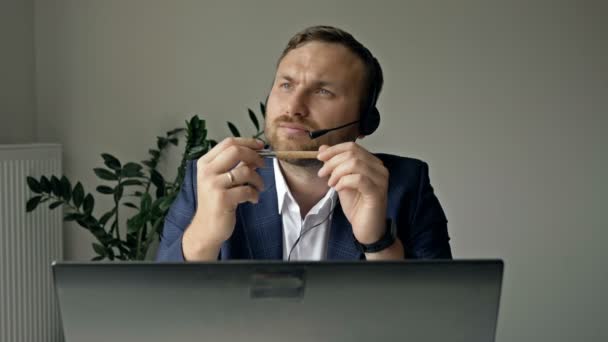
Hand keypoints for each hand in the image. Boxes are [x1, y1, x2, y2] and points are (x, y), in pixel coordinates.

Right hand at [183, 137, 264, 259]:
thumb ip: (234, 166)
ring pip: (245, 171)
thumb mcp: (220, 180)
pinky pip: (247, 190)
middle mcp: (207, 171)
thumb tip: (255, 154)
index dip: (248, 142)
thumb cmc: (215, 203)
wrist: (206, 229)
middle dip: (255, 156)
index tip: (261, 146)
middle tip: (263, 165)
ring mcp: (213, 185)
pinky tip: (252, 199)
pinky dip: (254, 194)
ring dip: (258, 179)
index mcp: (205, 163)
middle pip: (236, 151)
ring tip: (258, 188)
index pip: (228, 143)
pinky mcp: (222, 199)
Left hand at [317, 142, 388, 243]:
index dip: (334, 150)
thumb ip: (335, 165)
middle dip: (333, 162)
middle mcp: (379, 168)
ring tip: (331, 184)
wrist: (366, 229)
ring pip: (355, 164)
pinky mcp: (377, 192)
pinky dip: (344, 181)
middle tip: (323, 174)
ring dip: (337, 172)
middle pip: (353, 153)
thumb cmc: (357, 206)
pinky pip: (359, 179)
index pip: (352, 147)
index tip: (320, 156)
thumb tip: (323, 148)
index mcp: (372, 163)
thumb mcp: (341, 181)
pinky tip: (338, 189)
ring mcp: (380, 180)